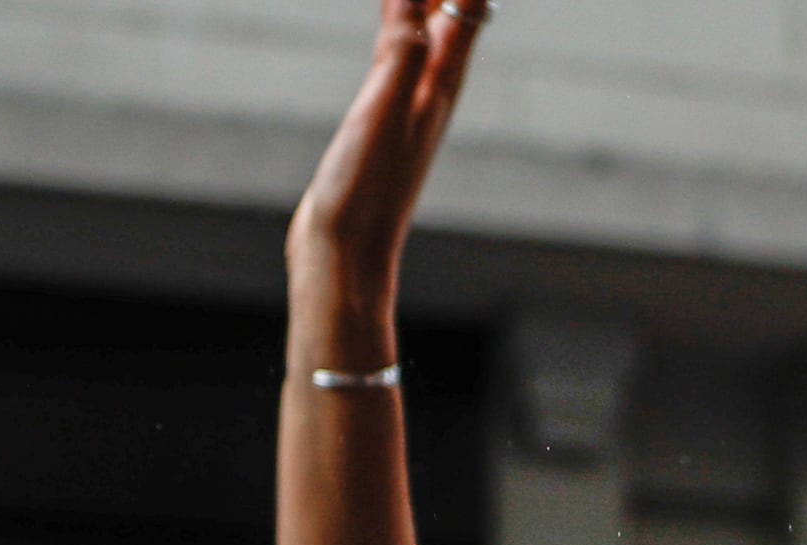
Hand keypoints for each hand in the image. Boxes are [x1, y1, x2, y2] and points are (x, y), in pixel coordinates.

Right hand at [286, 0, 486, 335]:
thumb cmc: (362, 195)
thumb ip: (402, 59)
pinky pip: (398, 49)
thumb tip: (424, 12)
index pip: (464, 7)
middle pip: (453, 12)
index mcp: (438, 85)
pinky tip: (395, 16)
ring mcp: (406, 104)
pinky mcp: (378, 118)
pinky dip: (400, 20)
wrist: (342, 258)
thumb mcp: (380, 117)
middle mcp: (430, 90)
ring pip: (427, 27)